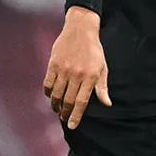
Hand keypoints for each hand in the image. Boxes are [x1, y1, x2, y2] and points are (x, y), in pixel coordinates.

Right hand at [43, 7, 110, 127]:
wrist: (81, 30)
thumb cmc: (94, 51)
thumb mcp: (103, 68)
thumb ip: (102, 87)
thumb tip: (107, 104)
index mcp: (90, 77)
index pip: (82, 102)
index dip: (76, 115)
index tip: (72, 125)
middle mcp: (76, 75)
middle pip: (68, 100)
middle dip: (65, 112)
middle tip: (64, 119)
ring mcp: (63, 70)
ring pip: (56, 94)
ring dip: (56, 105)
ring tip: (57, 110)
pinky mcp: (53, 65)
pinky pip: (47, 83)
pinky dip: (48, 93)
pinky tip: (50, 96)